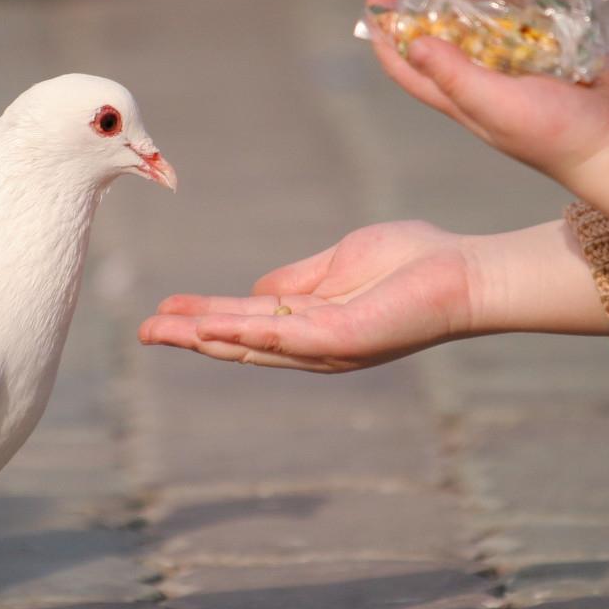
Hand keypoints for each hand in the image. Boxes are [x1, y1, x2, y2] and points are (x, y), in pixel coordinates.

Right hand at [138, 219, 608, 372]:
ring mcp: (326, 346)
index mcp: (311, 324)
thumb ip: (298, 281)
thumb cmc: (414, 262)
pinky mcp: (342, 339)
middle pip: (239, 343)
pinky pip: (282, 336)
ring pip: (251, 345)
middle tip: (143, 332)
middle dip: (190, 337)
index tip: (165, 309)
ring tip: (159, 331)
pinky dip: (243, 332)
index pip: (247, 322)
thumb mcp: (339, 265)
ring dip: (203, 338)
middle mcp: (313, 344)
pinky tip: (209, 326)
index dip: (204, 316)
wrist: (465, 271)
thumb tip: (255, 293)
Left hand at [365, 0, 608, 221]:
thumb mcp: (497, 107)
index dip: (385, 30)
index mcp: (461, 99)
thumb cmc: (558, 137)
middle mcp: (486, 82)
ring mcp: (524, 68)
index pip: (407, 65)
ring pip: (497, 18)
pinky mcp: (563, 55)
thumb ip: (455, 77)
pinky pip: (544, 14)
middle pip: (450, 32)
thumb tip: (412, 44)